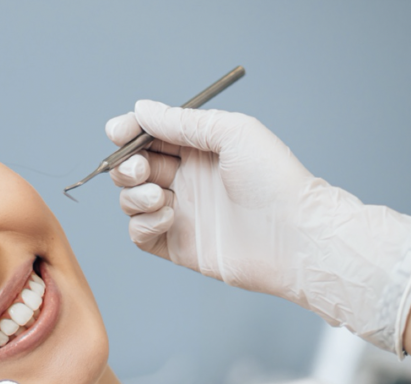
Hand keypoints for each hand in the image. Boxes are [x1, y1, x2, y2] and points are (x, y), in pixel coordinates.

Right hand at [107, 100, 410, 354]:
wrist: (294, 237)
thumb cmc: (274, 180)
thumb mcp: (232, 133)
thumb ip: (182, 122)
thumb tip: (141, 109)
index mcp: (199, 149)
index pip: (150, 136)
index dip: (129, 132)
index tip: (118, 133)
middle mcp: (186, 180)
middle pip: (132, 168)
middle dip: (126, 166)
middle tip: (142, 170)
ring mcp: (180, 213)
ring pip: (131, 200)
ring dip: (135, 195)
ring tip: (160, 198)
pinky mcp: (176, 245)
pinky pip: (139, 233)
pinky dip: (143, 224)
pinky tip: (168, 218)